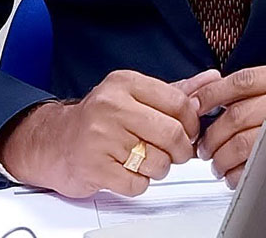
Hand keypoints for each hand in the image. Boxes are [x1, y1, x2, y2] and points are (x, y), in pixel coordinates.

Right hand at [0, 68, 220, 196]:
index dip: (192, 123)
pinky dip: (139, 183)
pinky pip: (137, 184)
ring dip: (158, 168)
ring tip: (144, 160)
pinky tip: (127, 171)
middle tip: (174, 153)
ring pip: (157, 162)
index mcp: (125, 83)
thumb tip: (211, 80)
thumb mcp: (135, 95)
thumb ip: (176, 90)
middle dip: (180, 150)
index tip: (189, 131)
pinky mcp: (93, 167)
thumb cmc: (99, 118)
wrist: (54, 141)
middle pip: (172, 134)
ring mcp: (100, 137)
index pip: (180, 103)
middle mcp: (111, 106)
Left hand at [193, 62, 265, 186]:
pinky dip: (241, 173)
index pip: (242, 80)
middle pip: (239, 113)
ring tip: (220, 164)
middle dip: (213, 135)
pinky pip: (262, 162)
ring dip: (224, 157)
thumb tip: (209, 97)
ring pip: (247, 141)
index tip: (194, 109)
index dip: (211, 95)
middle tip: (205, 148)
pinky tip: (238, 174)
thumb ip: (260, 88)